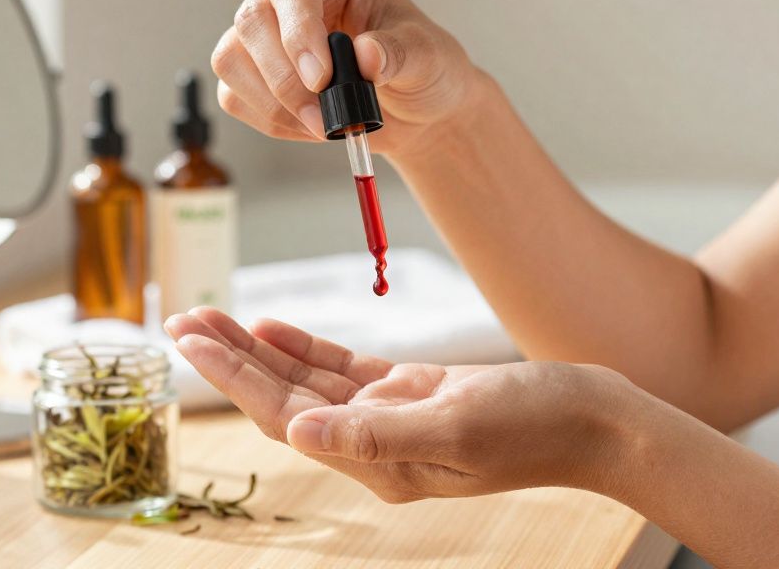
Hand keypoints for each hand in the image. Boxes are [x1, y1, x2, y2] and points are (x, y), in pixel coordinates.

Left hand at [164, 308, 639, 502]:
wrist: (595, 420)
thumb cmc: (538, 425)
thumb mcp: (458, 424)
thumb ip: (377, 432)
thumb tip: (300, 432)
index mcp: (379, 461)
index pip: (286, 414)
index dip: (236, 376)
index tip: (194, 341)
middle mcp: (375, 444)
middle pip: (284, 396)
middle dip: (232, 357)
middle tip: (183, 318)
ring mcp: (392, 419)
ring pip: (308, 380)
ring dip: (260, 348)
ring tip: (212, 316)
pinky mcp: (412, 394)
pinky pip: (344, 370)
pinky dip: (307, 348)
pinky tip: (273, 328)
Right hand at [211, 0, 487, 158]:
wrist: (414, 106)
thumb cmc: (422, 66)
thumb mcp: (428, 57)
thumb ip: (400, 53)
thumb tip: (367, 54)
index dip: (299, 31)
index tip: (321, 78)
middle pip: (252, 19)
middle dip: (285, 78)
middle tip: (325, 117)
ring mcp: (261, 28)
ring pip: (232, 58)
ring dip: (275, 104)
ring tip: (325, 126)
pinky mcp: (248, 69)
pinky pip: (233, 94)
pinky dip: (270, 120)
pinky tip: (311, 127)